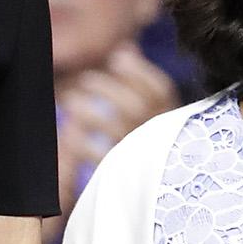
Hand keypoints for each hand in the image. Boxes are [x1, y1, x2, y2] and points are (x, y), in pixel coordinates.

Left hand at [56, 45, 177, 215]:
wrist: (166, 194)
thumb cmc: (155, 141)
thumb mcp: (157, 113)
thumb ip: (141, 81)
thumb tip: (125, 48)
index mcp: (173, 118)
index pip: (161, 90)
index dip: (138, 72)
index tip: (116, 57)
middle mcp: (160, 136)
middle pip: (135, 107)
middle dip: (107, 89)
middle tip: (84, 79)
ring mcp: (142, 157)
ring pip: (115, 130)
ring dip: (89, 113)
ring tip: (69, 102)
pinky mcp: (124, 176)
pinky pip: (100, 160)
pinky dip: (82, 146)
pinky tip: (69, 136)